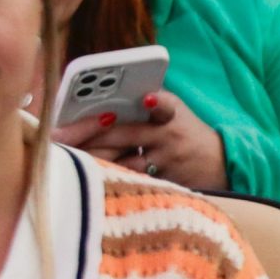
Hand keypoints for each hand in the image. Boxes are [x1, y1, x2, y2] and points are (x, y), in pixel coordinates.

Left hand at [52, 89, 226, 188]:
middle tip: (57, 135)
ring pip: (121, 161)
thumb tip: (98, 95)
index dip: (156, 102)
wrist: (221, 162)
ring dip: (92, 158)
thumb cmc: (185, 132)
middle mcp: (169, 135)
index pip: (165, 104)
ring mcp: (166, 162)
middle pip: (121, 134)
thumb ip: (144, 102)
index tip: (147, 98)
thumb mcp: (174, 110)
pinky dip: (108, 176)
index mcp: (169, 112)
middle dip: (86, 133)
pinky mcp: (164, 183)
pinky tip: (89, 175)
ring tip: (65, 156)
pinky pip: (128, 179)